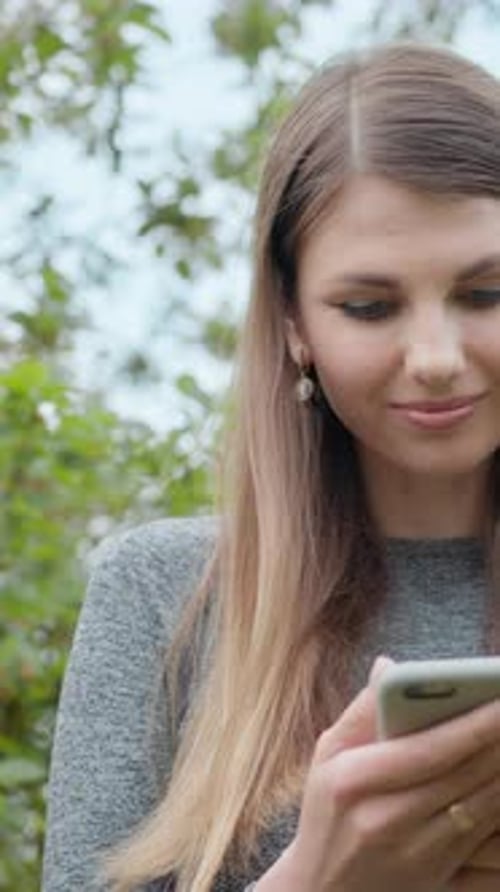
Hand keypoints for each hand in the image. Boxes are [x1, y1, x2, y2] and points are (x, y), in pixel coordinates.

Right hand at [259, 657, 499, 891]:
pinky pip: (489, 852)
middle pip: (463, 777)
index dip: (473, 724)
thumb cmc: (327, 813)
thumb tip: (389, 666)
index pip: (429, 749)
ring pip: (483, 811)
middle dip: (499, 743)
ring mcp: (416, 858)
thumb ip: (361, 710)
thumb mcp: (327, 756)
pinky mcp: (441, 883)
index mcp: (355, 783)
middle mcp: (387, 822)